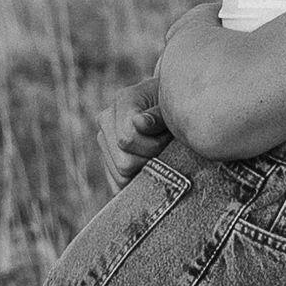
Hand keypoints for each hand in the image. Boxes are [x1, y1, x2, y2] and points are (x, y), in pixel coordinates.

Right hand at [97, 75, 169, 190]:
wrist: (179, 109)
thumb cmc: (180, 108)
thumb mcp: (174, 108)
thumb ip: (159, 116)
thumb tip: (138, 123)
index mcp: (123, 101)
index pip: (127, 139)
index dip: (155, 145)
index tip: (170, 136)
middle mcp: (107, 120)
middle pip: (124, 163)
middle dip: (150, 160)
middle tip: (168, 148)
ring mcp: (105, 140)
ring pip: (121, 177)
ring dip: (145, 172)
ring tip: (160, 154)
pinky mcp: (108, 158)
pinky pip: (117, 184)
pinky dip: (136, 183)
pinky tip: (150, 171)